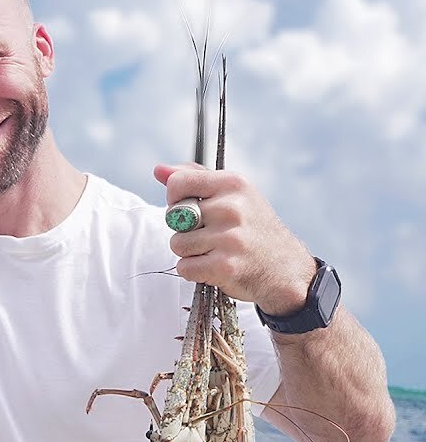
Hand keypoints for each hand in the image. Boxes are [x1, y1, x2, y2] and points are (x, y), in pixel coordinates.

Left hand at [156, 164, 315, 315]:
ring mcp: (230, 238)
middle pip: (173, 217)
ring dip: (190, 252)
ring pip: (177, 244)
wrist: (283, 267)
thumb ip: (194, 179)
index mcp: (233, 184)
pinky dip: (194, 271)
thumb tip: (159, 170)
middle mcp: (232, 208)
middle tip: (210, 233)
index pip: (177, 183)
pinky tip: (215, 266)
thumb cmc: (252, 227)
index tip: (190, 207)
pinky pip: (185, 267)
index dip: (175, 199)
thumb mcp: (232, 194)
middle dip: (184, 229)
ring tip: (215, 250)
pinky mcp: (225, 266)